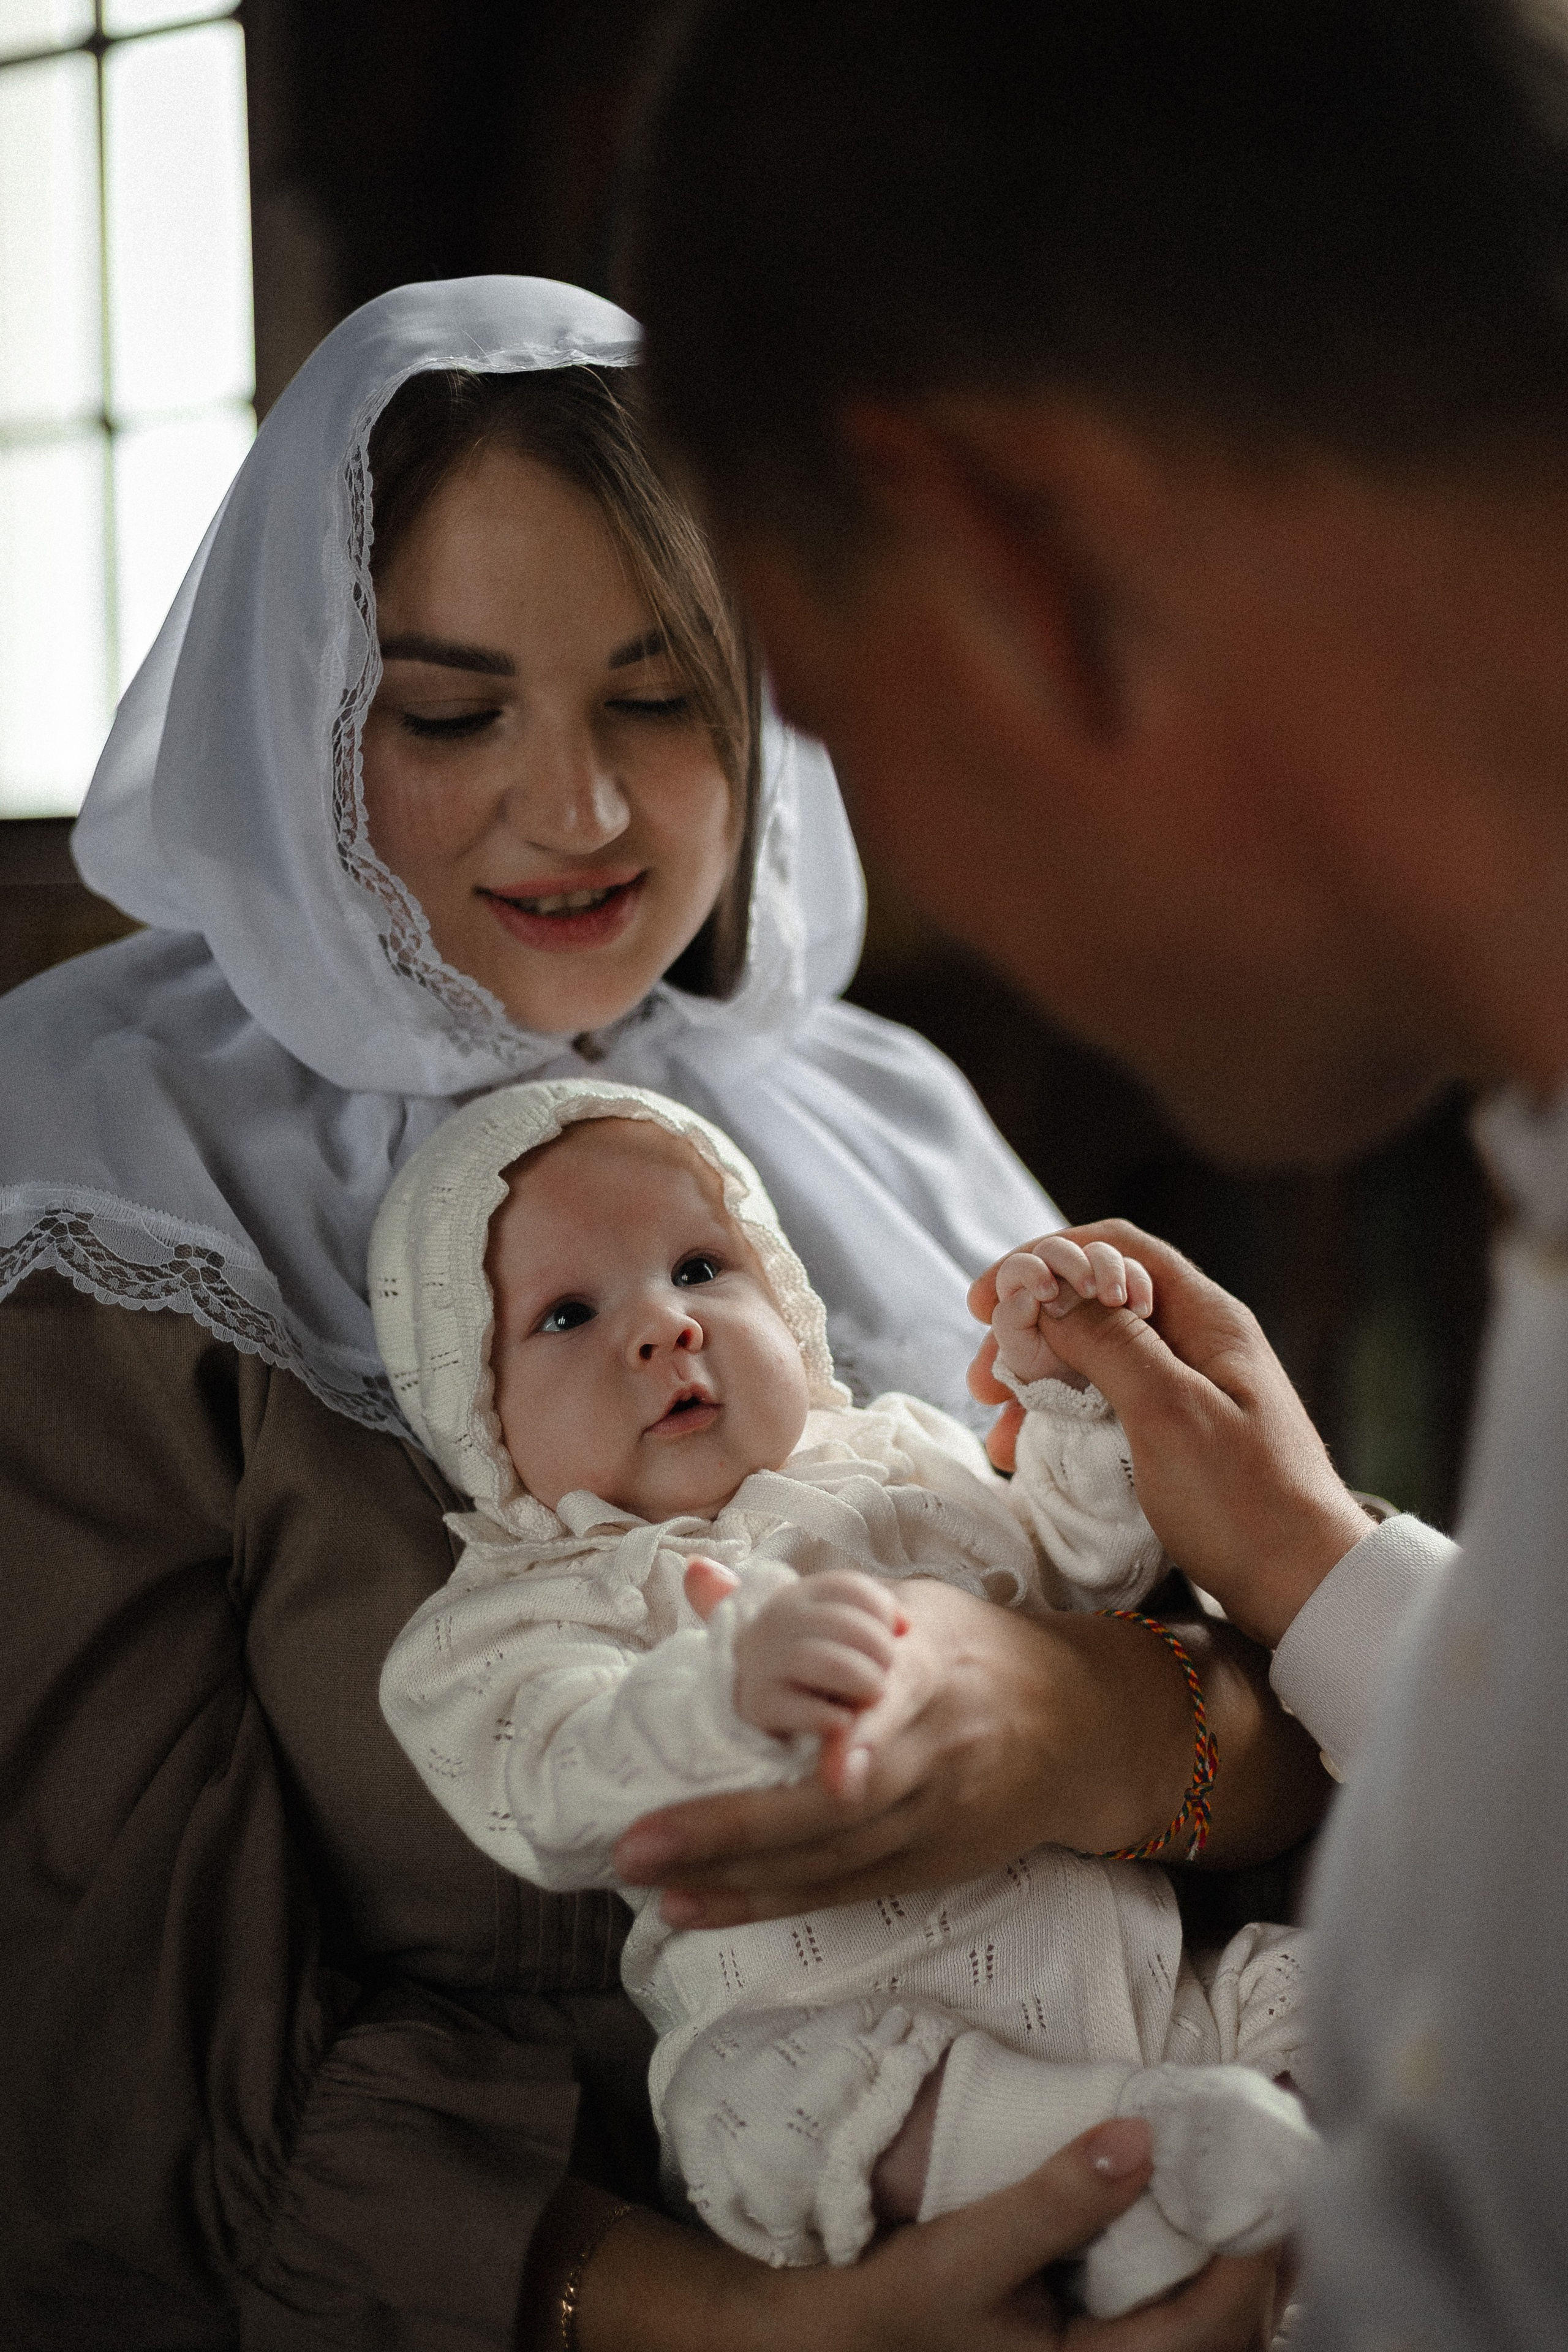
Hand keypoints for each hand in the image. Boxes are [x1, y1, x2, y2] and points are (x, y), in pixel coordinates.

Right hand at [570, 2119, 1292, 2350]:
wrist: (834, 2350)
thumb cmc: (893, 2311)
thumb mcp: (966, 2252)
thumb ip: (1054, 2200)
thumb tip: (1139, 2135)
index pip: (1207, 2327)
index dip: (1253, 2255)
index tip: (1276, 2177)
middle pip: (1226, 2342)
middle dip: (1266, 2263)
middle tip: (1288, 2177)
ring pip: (1207, 2345)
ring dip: (1242, 2277)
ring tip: (1264, 2201)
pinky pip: (1173, 2335)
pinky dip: (1205, 2291)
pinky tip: (1209, 2239)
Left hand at [618, 1578, 1177, 1925]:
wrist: (1085, 1729)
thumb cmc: (974, 1651)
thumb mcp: (904, 1604)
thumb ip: (801, 1603)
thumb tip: (698, 1578)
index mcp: (927, 1672)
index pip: (894, 1705)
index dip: (862, 1739)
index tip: (828, 1766)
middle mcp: (932, 1755)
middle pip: (836, 1807)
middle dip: (734, 1827)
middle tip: (639, 1839)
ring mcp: (932, 1821)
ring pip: (828, 1860)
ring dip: (734, 1878)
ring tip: (650, 1880)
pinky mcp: (928, 1866)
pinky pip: (836, 1890)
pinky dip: (763, 1901)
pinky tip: (694, 1905)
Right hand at [732, 1568, 908, 1729]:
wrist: (763, 1699)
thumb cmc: (823, 1664)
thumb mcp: (849, 1635)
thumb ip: (880, 1623)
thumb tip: (906, 1626)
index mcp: (803, 1594)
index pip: (850, 1588)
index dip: (884, 1612)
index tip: (896, 1635)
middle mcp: (778, 1619)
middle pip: (838, 1622)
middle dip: (877, 1648)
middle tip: (885, 1671)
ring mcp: (763, 1659)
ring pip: (817, 1659)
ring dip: (859, 1678)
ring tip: (873, 1694)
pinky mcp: (758, 1703)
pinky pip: (797, 1707)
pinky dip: (830, 1716)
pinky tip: (845, 1721)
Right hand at [971, 1221, 1372, 1646]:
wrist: (1307, 1588)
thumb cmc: (1245, 1501)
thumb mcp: (1166, 1411)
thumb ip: (1108, 1343)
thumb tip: (1051, 1294)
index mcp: (1206, 1318)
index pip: (1115, 1248)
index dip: (1044, 1259)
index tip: (986, 1301)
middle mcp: (1198, 1343)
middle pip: (1098, 1304)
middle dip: (1031, 1331)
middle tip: (982, 1378)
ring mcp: (1191, 1390)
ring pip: (1097, 1360)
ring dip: (1039, 1382)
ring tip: (998, 1425)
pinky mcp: (1182, 1437)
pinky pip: (1109, 1407)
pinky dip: (1063, 1420)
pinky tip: (1030, 1454)